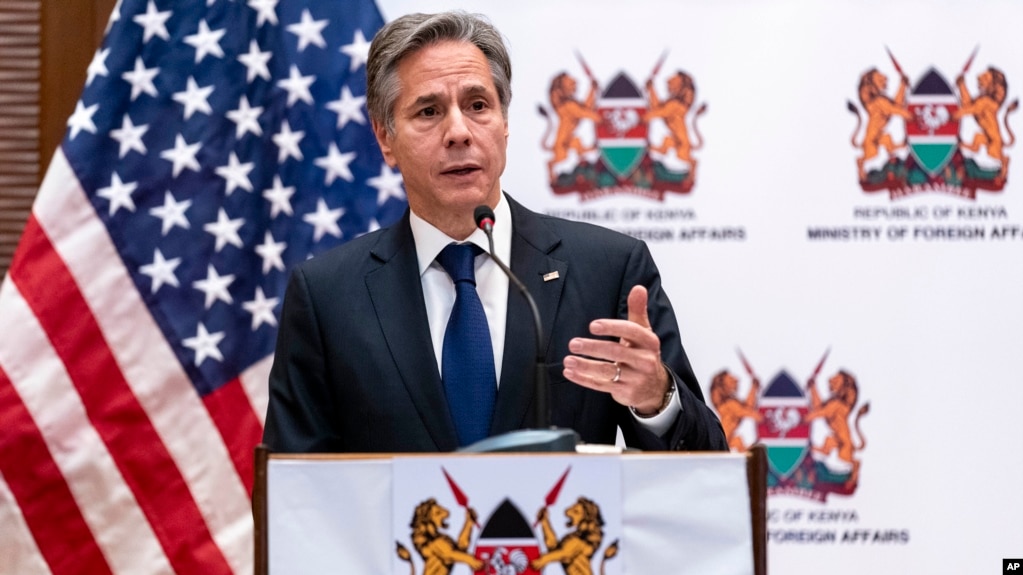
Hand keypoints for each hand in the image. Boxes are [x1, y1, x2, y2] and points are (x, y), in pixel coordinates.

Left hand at [562, 285, 669, 413]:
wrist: (655, 387)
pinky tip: (570, 373)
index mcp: (648, 342)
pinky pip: (602, 385)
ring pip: (607, 371)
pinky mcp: (626, 392)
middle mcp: (644, 360)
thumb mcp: (643, 332)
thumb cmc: (643, 354)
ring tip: (568, 360)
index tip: (593, 326)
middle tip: (573, 343)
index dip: (612, 327)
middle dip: (593, 348)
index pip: (631, 331)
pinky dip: (584, 379)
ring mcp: (636, 378)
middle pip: (616, 352)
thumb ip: (638, 310)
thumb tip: (638, 288)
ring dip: (585, 366)